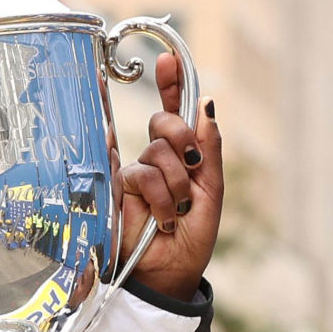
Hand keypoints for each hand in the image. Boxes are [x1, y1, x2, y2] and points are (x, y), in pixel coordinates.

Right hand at [117, 53, 221, 299]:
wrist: (172, 272)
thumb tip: (207, 105)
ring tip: (177, 213)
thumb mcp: (212, 192)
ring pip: (156, 152)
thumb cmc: (194, 238)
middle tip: (191, 169)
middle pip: (164, 123)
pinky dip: (159, 197)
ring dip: (175, 185)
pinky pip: (141, 174)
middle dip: (182, 141)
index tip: (169, 59)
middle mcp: (159, 159)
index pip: (176, 113)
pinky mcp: (119, 188)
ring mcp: (138, 172)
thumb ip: (209, 150)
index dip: (172, 85)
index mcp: (184, 156)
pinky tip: (162, 216)